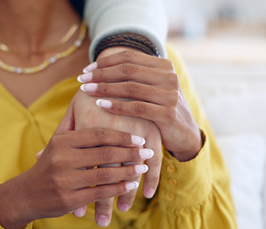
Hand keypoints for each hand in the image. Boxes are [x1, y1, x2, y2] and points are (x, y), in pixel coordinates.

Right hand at [0, 102, 152, 228]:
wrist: (26, 194)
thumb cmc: (51, 164)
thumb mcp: (60, 144)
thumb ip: (79, 129)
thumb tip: (110, 112)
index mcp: (62, 141)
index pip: (97, 135)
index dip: (121, 136)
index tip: (139, 138)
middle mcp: (62, 158)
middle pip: (104, 153)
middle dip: (130, 153)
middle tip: (146, 152)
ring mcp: (66, 179)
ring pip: (105, 173)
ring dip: (128, 171)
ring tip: (142, 168)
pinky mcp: (69, 199)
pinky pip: (101, 192)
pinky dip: (118, 188)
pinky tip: (130, 185)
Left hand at [79, 49, 201, 160]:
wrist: (184, 135)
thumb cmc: (159, 110)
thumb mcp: (151, 89)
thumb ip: (134, 76)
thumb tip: (98, 66)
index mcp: (164, 66)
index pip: (129, 57)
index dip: (105, 62)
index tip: (86, 70)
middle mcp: (169, 77)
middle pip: (128, 70)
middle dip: (101, 74)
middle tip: (82, 80)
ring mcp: (170, 95)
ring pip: (131, 88)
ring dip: (105, 88)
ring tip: (86, 91)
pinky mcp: (168, 114)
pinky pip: (137, 107)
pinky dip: (117, 106)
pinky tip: (101, 105)